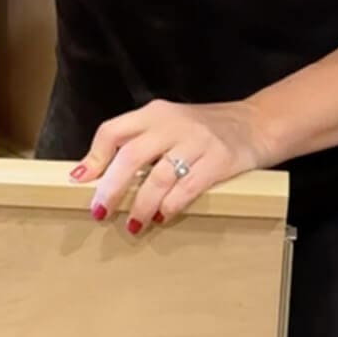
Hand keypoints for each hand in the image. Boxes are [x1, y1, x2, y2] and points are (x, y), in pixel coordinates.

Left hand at [69, 98, 274, 231]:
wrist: (257, 123)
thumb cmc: (204, 130)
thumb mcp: (168, 126)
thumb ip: (136, 144)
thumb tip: (95, 175)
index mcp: (154, 113)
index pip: (113, 131)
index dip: (93, 158)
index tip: (80, 182)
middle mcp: (173, 124)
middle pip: (131, 156)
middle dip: (111, 188)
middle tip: (100, 212)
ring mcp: (198, 141)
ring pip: (159, 176)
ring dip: (142, 204)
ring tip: (133, 223)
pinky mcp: (220, 160)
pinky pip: (188, 187)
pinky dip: (171, 205)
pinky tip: (162, 216)